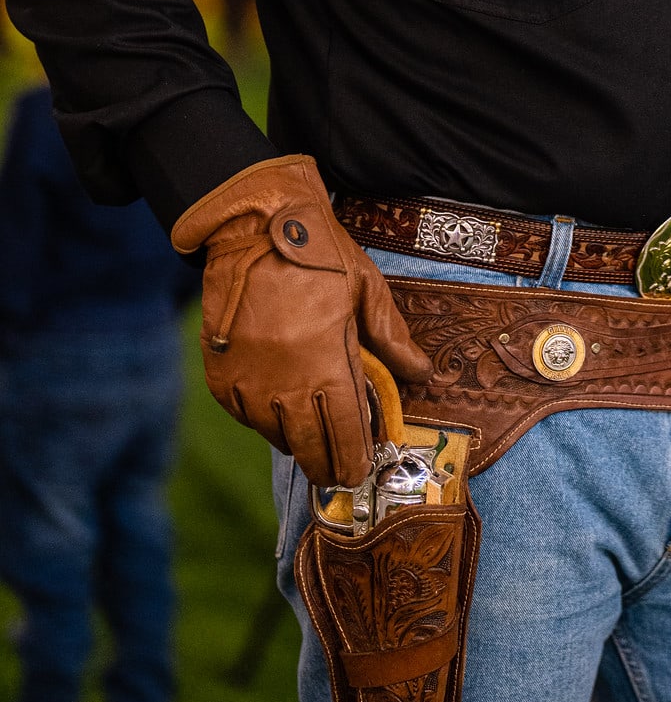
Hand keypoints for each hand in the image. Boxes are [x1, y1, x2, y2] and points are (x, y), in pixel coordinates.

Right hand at [172, 154, 431, 488]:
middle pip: (307, 443)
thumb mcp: (365, 287)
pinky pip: (244, 416)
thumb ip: (392, 338)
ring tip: (314, 444)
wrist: (252, 226)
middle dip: (326, 464)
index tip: (362, 474)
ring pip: (273, 435)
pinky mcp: (218, 373)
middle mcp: (282, 379)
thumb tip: (421, 374)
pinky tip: (280, 413)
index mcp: (324, 357)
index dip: (354, 456)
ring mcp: (246, 379)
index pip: (343, 428)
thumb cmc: (317, 253)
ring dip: (296, 442)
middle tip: (340, 475)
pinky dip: (263, 420)